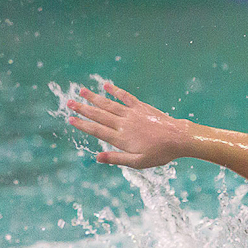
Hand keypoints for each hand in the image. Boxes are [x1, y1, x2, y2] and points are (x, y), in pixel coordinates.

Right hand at [66, 82, 187, 168]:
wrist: (178, 138)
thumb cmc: (159, 154)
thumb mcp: (138, 162)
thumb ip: (117, 159)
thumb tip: (97, 157)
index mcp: (121, 138)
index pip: (97, 130)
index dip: (83, 124)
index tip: (71, 119)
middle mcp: (123, 124)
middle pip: (99, 115)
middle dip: (83, 108)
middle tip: (69, 102)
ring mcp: (132, 114)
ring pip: (109, 104)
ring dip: (94, 97)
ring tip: (81, 90)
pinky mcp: (141, 107)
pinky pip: (126, 97)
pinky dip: (115, 91)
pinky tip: (106, 85)